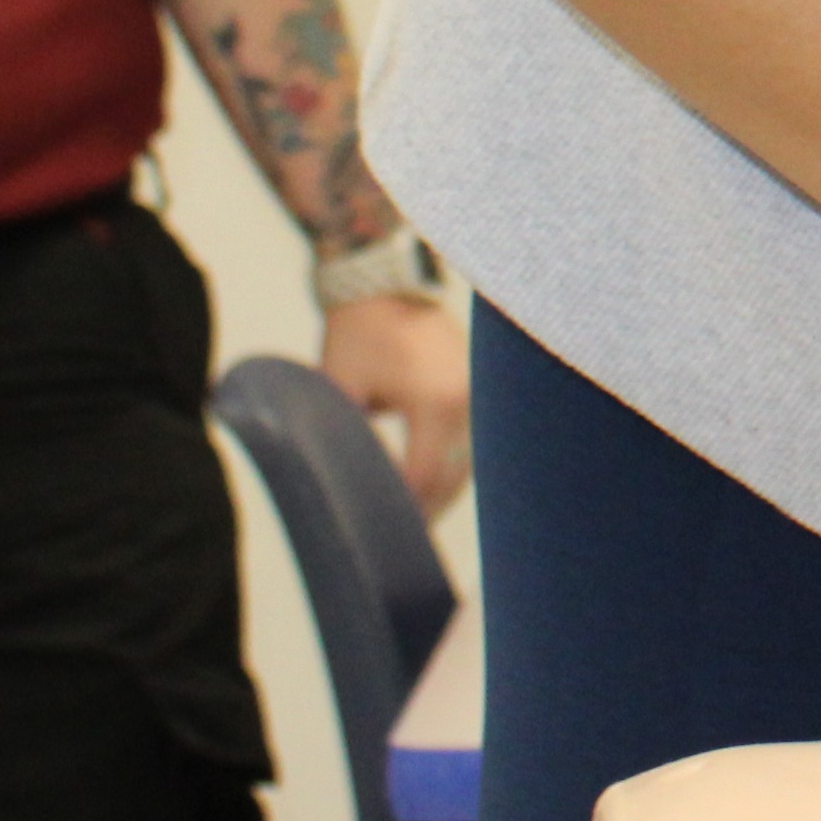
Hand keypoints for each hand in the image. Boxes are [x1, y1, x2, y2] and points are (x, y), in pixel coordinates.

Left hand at [322, 290, 472, 511]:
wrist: (387, 283)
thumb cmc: (358, 334)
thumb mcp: (341, 389)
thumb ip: (348, 440)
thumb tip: (350, 490)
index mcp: (436, 402)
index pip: (424, 476)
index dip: (402, 508)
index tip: (378, 528)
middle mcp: (467, 400)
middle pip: (452, 477)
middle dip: (425, 509)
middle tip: (398, 537)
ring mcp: (479, 394)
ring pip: (467, 464)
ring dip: (441, 491)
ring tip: (415, 518)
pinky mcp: (479, 389)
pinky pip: (471, 442)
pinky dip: (451, 466)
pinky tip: (430, 483)